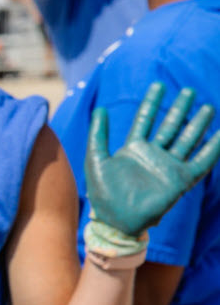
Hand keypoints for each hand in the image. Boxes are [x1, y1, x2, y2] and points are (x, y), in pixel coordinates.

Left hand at [87, 82, 219, 241]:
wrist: (116, 219)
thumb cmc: (102, 192)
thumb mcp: (96, 158)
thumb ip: (98, 134)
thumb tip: (100, 108)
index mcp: (133, 149)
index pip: (144, 120)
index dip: (151, 103)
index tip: (159, 85)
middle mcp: (153, 155)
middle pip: (169, 126)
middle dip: (179, 109)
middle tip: (190, 91)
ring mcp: (168, 166)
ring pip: (186, 140)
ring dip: (197, 124)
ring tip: (208, 107)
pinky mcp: (180, 180)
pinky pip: (201, 162)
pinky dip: (212, 149)